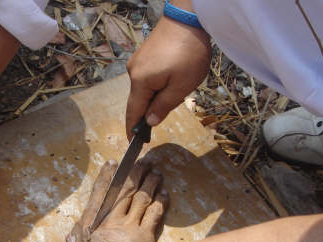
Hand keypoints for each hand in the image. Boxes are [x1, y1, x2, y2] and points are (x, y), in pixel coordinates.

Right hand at [125, 15, 210, 138]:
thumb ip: (163, 106)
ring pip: (144, 88)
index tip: (134, 143)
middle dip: (149, 112)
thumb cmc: (188, 52)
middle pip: (138, 101)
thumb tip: (149, 122)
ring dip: (156, 96)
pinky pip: (147, 77)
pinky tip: (171, 80)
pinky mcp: (144, 54)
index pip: (133, 113)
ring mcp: (137, 61)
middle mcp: (133, 72)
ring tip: (176, 91)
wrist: (189, 17)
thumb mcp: (181, 86)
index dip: (133, 129)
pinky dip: (156, 85)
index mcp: (140, 82)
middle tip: (166, 116)